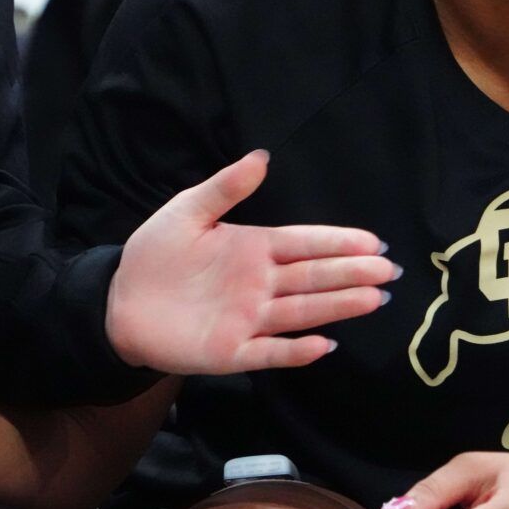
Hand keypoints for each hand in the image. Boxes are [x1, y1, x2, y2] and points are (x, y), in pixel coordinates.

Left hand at [106, 151, 398, 374]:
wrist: (118, 302)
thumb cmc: (155, 255)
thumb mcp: (187, 211)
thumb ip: (225, 188)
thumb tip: (262, 156)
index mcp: (254, 249)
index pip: (305, 244)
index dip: (338, 242)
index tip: (373, 242)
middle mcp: (261, 284)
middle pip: (314, 278)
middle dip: (352, 273)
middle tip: (389, 271)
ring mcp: (249, 319)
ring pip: (302, 312)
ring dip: (338, 307)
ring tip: (374, 299)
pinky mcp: (231, 352)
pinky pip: (269, 352)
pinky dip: (296, 351)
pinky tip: (325, 345)